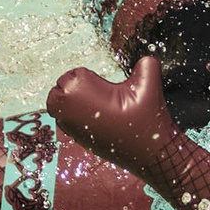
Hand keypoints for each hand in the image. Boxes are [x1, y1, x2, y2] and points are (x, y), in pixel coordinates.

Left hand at [48, 53, 173, 174]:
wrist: (150, 153)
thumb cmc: (146, 119)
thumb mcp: (148, 84)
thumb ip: (146, 64)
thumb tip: (146, 57)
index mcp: (80, 90)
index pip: (71, 74)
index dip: (88, 76)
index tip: (104, 84)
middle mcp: (68, 109)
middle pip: (58, 89)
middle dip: (75, 87)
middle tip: (98, 93)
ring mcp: (70, 127)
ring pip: (58, 106)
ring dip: (72, 102)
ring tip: (95, 104)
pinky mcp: (76, 139)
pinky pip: (65, 121)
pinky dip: (76, 116)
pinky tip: (96, 117)